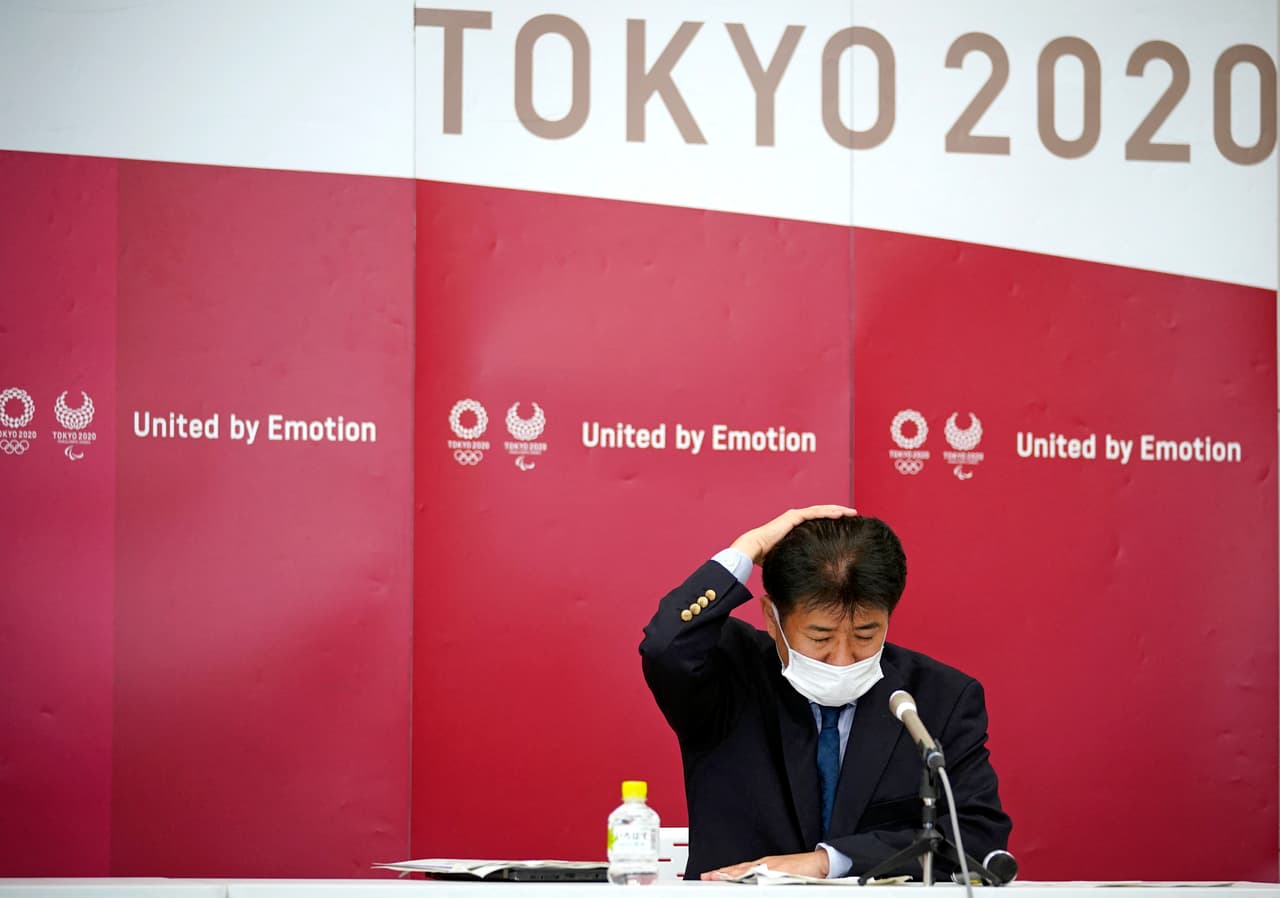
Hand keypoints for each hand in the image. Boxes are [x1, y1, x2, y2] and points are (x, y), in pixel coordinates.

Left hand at [700, 849, 830, 880]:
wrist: (820, 863)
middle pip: (739, 869)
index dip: (725, 873)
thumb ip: (766, 879)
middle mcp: (765, 865)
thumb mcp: (780, 875)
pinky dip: (750, 875)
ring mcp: (772, 867)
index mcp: (763, 866)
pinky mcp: (780, 871)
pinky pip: (762, 873)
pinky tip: (741, 877)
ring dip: (732, 874)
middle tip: (708, 877)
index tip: (712, 876)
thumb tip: (754, 885)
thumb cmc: (802, 871)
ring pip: (747, 870)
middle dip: (723, 874)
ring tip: (718, 877)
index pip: (740, 870)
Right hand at [729, 505, 858, 564]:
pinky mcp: (794, 517)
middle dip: (838, 513)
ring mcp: (795, 516)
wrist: (753, 549)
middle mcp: (796, 518)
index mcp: (795, 527)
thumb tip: (807, 574)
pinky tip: (840, 514)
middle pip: (822, 513)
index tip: (845, 526)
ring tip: (851, 513)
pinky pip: (815, 513)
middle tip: (853, 516)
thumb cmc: (767, 556)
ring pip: (821, 510)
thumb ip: (798, 559)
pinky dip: (828, 513)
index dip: (831, 522)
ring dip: (837, 511)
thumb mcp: (788, 556)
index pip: (817, 522)